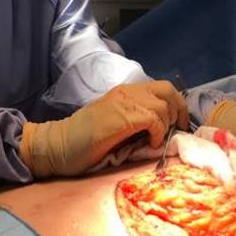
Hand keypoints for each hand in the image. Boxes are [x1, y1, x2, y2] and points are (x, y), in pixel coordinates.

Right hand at [19, 81, 188, 177]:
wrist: (57, 146)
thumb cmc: (83, 143)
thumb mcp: (114, 126)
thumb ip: (135, 122)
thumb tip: (161, 132)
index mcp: (125, 93)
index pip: (162, 89)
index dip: (177, 107)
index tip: (178, 127)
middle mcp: (126, 92)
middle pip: (168, 91)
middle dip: (178, 113)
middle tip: (174, 133)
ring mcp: (123, 103)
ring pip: (163, 105)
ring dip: (166, 126)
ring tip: (156, 141)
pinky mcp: (121, 117)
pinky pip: (153, 119)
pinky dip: (158, 133)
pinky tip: (150, 144)